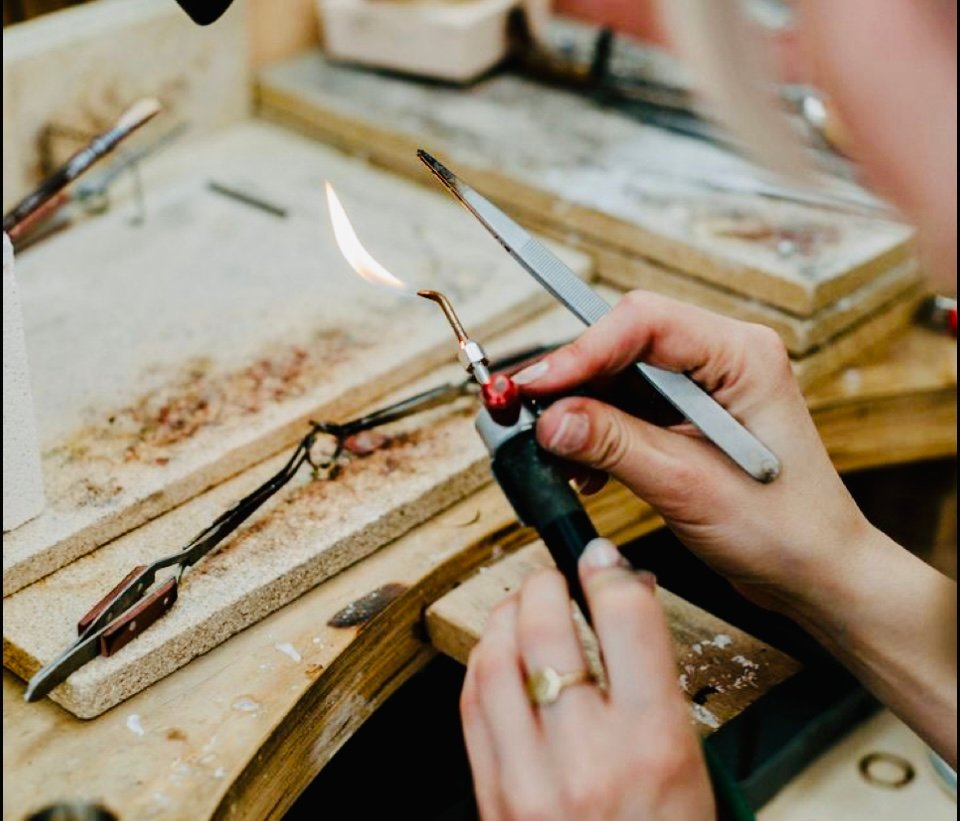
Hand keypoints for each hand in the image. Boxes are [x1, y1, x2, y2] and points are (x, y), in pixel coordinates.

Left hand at [461, 538, 712, 819]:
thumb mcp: (689, 765)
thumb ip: (656, 679)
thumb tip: (626, 603)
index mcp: (652, 745)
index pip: (626, 618)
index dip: (610, 571)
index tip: (603, 560)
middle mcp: (587, 757)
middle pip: (547, 625)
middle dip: (548, 582)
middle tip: (556, 577)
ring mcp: (529, 779)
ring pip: (496, 656)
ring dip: (505, 614)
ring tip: (522, 606)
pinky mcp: (491, 795)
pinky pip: (470, 703)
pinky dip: (481, 661)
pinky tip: (497, 653)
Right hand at [513, 290, 874, 616]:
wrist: (815, 574)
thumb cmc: (784, 530)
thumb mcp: (688, 486)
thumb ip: (615, 444)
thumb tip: (550, 419)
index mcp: (741, 355)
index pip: (644, 323)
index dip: (581, 349)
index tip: (534, 386)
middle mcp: (722, 358)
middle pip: (623, 345)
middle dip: (571, 382)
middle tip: (522, 415)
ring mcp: (704, 388)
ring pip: (618, 378)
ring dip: (580, 413)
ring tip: (553, 453)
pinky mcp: (688, 418)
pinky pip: (626, 409)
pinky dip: (596, 435)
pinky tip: (584, 470)